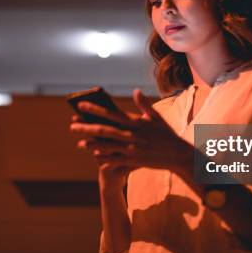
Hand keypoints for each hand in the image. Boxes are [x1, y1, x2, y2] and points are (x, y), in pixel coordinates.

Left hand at [69, 89, 193, 174]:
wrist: (178, 155)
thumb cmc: (167, 135)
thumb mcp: (157, 117)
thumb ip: (144, 105)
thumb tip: (135, 91)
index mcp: (136, 122)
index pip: (111, 113)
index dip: (95, 109)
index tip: (81, 105)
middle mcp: (132, 135)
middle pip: (104, 129)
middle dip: (87, 127)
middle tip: (72, 124)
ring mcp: (132, 149)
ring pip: (107, 145)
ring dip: (91, 143)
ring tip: (79, 141)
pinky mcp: (134, 161)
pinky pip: (115, 159)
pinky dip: (104, 158)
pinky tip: (94, 156)